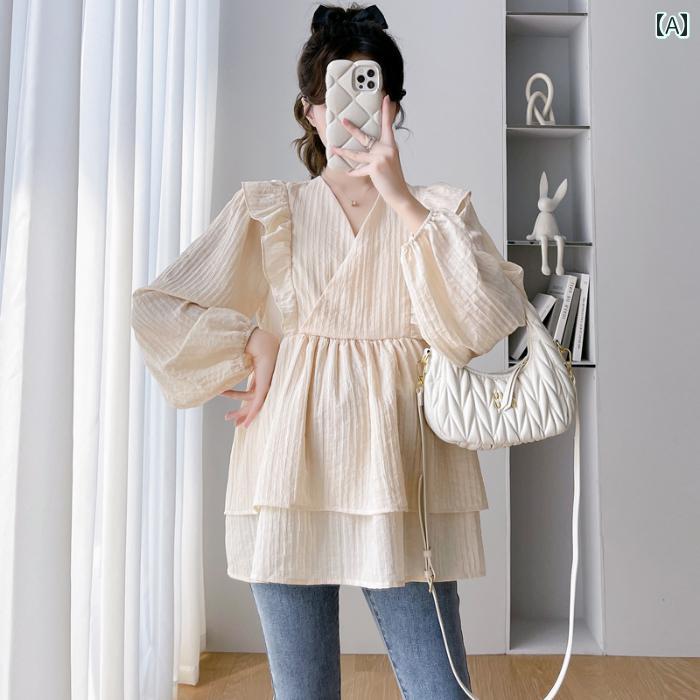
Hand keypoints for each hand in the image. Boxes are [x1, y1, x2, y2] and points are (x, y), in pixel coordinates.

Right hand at [220, 327, 278, 427]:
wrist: (258, 341)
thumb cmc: (251, 346)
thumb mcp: (242, 362)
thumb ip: (238, 369)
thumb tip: (224, 375)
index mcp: (262, 376)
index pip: (252, 393)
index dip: (241, 401)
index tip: (231, 410)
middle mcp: (267, 382)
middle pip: (253, 401)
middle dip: (241, 412)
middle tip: (229, 419)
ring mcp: (268, 386)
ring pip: (254, 405)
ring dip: (240, 412)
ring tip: (227, 417)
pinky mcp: (266, 388)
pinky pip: (258, 405)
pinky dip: (251, 415)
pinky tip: (246, 424)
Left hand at [332, 94, 428, 232]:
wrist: (399, 194)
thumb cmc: (393, 178)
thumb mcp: (390, 161)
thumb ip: (380, 152)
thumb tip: (367, 147)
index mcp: (391, 145)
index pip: (388, 125)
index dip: (386, 111)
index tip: (386, 98)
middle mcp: (387, 149)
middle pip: (366, 137)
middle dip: (352, 129)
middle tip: (343, 120)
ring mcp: (381, 158)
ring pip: (357, 154)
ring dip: (343, 152)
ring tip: (333, 148)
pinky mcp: (375, 168)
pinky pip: (359, 170)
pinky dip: (354, 172)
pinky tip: (348, 172)